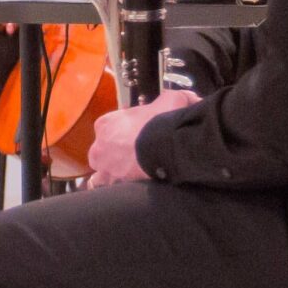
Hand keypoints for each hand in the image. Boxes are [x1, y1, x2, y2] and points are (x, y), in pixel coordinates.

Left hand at [84, 89, 198, 187]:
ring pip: (102, 173)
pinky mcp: (112, 184)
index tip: (136, 137)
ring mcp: (104, 167)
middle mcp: (99, 145)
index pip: (110, 127)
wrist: (164, 148)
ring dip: (113, 173)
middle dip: (114, 155)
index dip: (124, 132)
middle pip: (103, 151)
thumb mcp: (169, 100)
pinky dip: (116, 188)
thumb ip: (173, 98)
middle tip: (133, 158)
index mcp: (106, 123)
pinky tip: (129, 187)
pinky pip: (107, 188)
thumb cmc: (161, 123)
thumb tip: (187, 98)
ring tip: (129, 175)